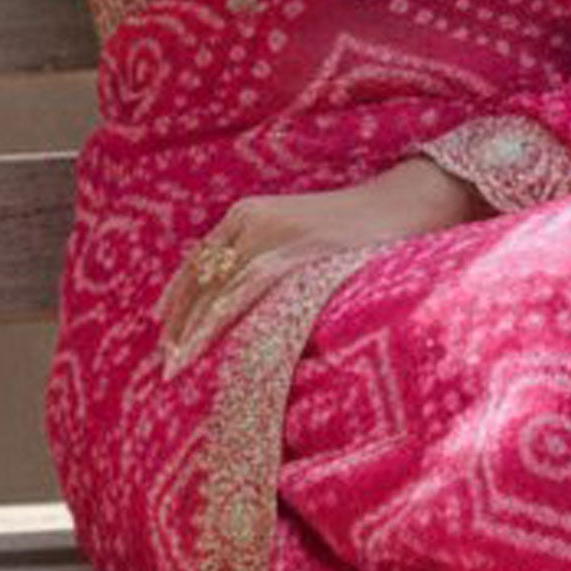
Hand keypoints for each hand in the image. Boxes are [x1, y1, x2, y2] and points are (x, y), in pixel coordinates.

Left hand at [158, 158, 482, 376]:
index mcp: (248, 215)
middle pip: (202, 277)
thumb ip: (270, 265)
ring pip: (219, 288)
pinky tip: (206, 342)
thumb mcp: (300, 243)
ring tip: (176, 365)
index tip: (163, 333)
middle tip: (164, 364)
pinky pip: (248, 290)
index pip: (199, 263)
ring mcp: (273, 233)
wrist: (406, 205)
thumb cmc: (359, 234)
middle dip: (180, 323)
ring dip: (194, 329)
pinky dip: (223, 318)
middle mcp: (252, 220)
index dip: (178, 300)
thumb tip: (245, 308)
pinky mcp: (295, 249)